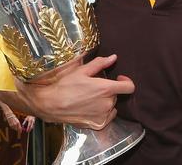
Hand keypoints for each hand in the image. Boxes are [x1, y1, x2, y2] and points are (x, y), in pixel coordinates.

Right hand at [0, 54, 134, 129]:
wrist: (51, 104)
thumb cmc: (65, 85)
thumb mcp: (82, 71)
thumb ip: (100, 64)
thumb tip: (114, 57)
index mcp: (106, 89)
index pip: (129, 87)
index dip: (126, 81)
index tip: (118, 79)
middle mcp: (108, 104)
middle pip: (116, 95)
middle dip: (108, 90)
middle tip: (94, 87)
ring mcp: (103, 116)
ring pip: (111, 107)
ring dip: (105, 102)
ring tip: (90, 98)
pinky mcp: (97, 125)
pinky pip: (106, 117)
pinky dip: (101, 113)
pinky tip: (89, 108)